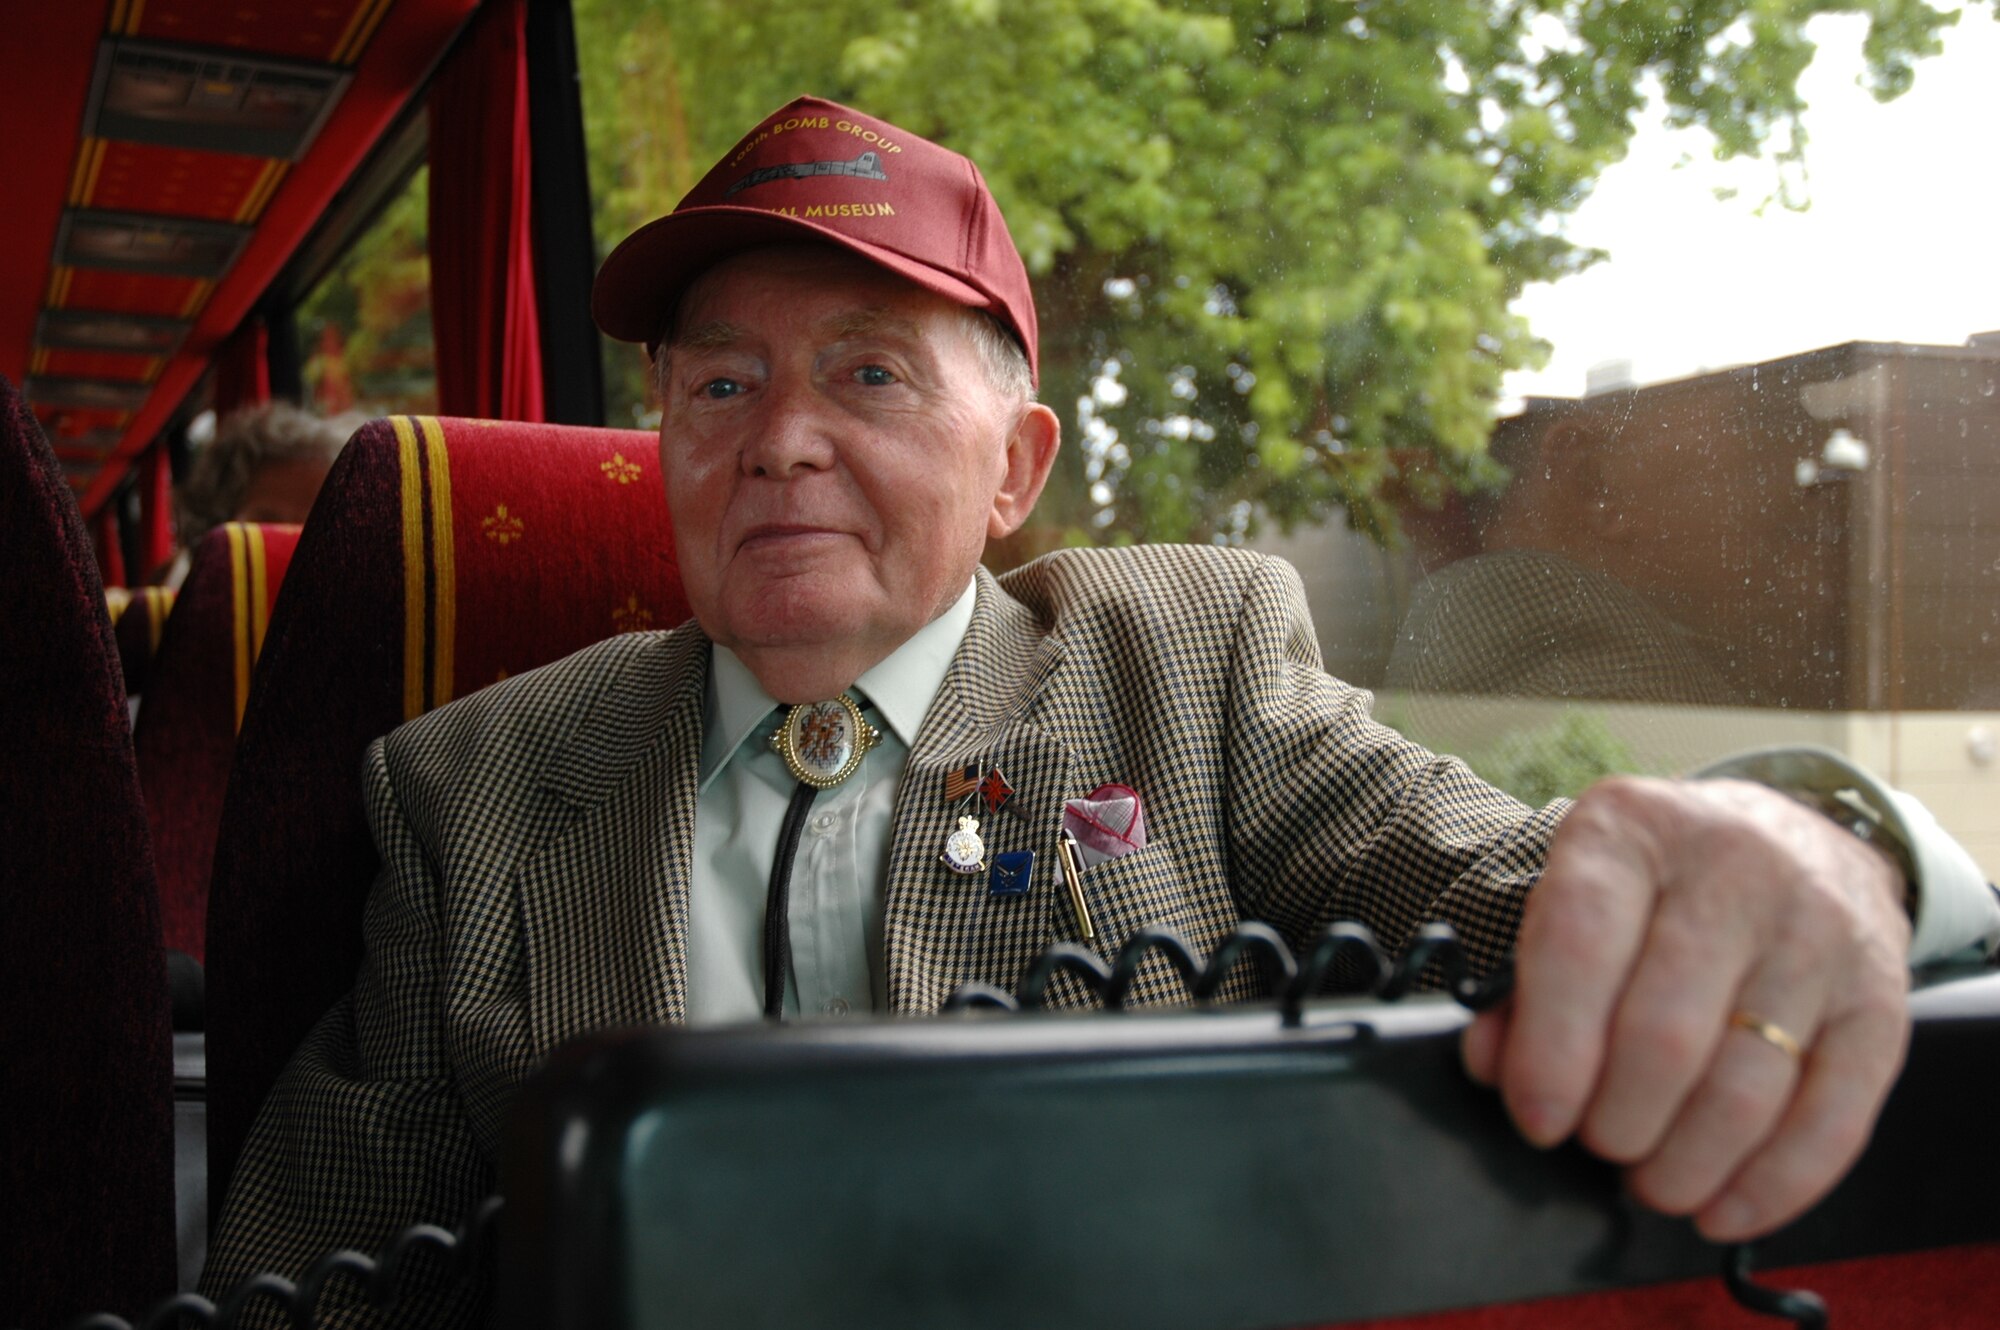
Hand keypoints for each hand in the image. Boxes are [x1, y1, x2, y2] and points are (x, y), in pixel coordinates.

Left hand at [1460, 776, 1911, 1240]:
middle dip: (1617, 1119)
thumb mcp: (1577, 891)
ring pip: (1745, 1088)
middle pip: (1664, 1034)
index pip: (1578, 947)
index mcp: (1628, 828)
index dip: (1551, 1050)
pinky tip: (1723, 1208)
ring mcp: (1818, 933)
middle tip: (1595, 1144)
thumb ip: (1520, 978)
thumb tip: (1495, 1066)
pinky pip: (1833, 1118)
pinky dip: (1771, 1184)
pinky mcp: (1879, 998)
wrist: (1795, 837)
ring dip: (1685, 1163)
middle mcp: (1733, 867)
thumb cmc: (1657, 882)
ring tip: (1649, 1179)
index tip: (1537, 1116)